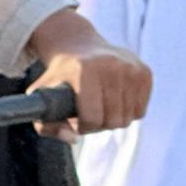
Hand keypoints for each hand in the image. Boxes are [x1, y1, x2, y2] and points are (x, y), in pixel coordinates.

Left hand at [24, 8, 151, 135]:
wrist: (79, 45)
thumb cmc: (59, 77)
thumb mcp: (42, 97)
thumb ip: (46, 125)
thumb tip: (73, 139)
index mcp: (84, 70)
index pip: (92, 118)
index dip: (82, 127)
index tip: (76, 120)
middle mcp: (111, 65)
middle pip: (113, 120)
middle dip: (99, 125)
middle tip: (89, 115)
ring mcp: (131, 67)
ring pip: (128, 118)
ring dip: (113, 120)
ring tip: (101, 109)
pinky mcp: (144, 71)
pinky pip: (140, 110)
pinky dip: (128, 112)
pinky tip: (115, 101)